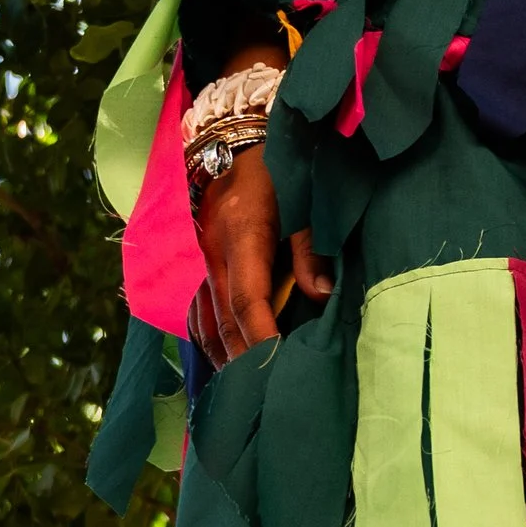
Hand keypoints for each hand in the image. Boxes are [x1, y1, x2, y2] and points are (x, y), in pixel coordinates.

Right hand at [188, 68, 334, 366]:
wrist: (239, 130)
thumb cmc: (282, 163)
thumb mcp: (304, 197)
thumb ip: (311, 246)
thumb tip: (322, 295)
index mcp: (242, 233)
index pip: (247, 299)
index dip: (260, 337)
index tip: (276, 367)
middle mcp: (215, 250)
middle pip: (223, 318)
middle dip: (243, 360)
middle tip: (265, 397)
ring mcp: (205, 255)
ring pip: (208, 318)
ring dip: (226, 356)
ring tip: (246, 392)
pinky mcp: (206, 258)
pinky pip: (203, 308)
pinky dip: (214, 338)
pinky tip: (229, 362)